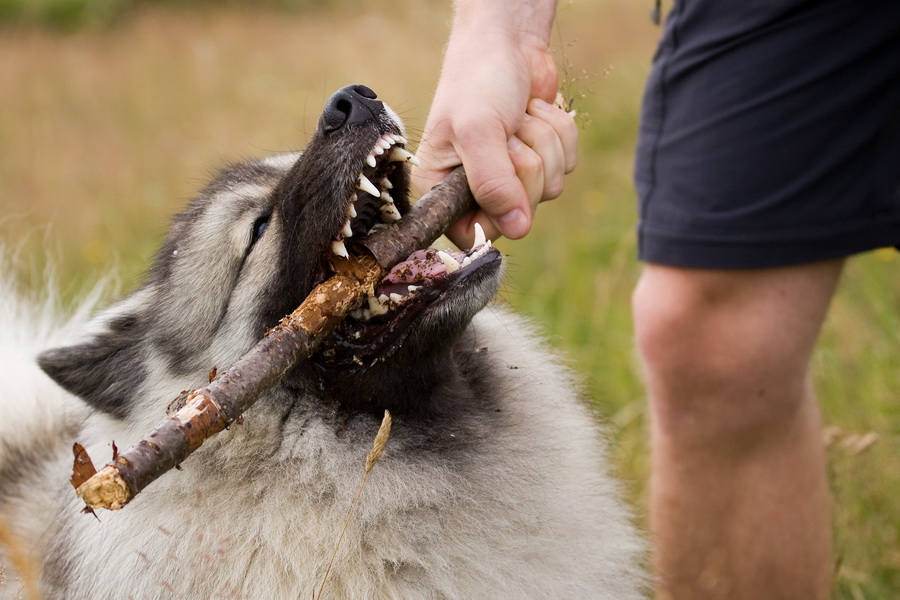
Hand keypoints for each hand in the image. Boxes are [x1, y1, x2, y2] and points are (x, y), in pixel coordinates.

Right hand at [412, 2, 576, 247]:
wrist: (507, 42)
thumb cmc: (477, 81)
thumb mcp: (477, 131)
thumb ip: (493, 183)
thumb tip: (517, 229)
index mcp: (442, 189)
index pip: (473, 233)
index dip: (496, 215)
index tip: (502, 183)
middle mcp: (475, 190)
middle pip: (521, 211)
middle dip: (525, 165)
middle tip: (508, 134)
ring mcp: (512, 177)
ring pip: (550, 188)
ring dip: (543, 143)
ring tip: (517, 117)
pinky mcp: (541, 160)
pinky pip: (568, 165)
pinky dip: (559, 134)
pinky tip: (533, 112)